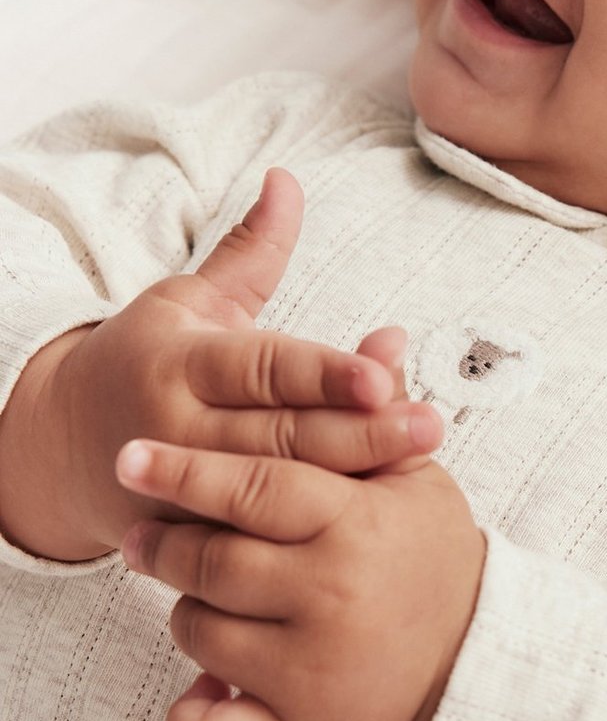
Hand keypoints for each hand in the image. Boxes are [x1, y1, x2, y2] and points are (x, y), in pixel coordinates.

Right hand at [36, 169, 442, 556]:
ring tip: (421, 459)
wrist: (61, 446)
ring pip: (276, 488)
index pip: (263, 367)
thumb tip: (287, 180)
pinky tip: (375, 510)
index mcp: (180, 363)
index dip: (323, 373)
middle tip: (431, 425)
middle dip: (362, 431)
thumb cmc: (147, 360)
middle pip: (282, 434)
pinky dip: (316, 520)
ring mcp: (182, 492)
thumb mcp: (188, 300)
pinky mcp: (190, 540)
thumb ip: (249, 252)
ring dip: (353, 475)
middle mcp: (178, 429)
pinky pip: (261, 533)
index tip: (383, 373)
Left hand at [115, 433, 486, 720]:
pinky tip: (198, 692)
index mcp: (355, 525)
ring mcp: (313, 667)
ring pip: (202, 632)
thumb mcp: (414, 480)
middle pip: (214, 561)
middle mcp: (331, 595)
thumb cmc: (429, 555)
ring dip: (185, 609)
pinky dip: (194, 720)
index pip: (257, 487)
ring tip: (197, 592)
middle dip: (164, 544)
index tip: (131, 456)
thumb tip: (379, 338)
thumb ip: (379, 416)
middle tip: (141, 532)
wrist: (472, 657)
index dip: (186, 471)